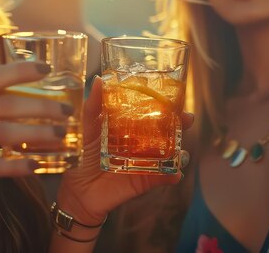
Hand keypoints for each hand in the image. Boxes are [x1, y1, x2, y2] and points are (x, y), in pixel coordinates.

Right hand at [0, 62, 69, 232]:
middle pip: (2, 105)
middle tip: (66, 110)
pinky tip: (35, 165)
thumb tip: (13, 90)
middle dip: (40, 106)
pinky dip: (16, 165)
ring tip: (60, 136)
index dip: (20, 71)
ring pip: (1, 133)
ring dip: (36, 134)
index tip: (48, 69)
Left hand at [56, 77, 193, 223]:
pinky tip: (175, 174)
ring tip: (181, 150)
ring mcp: (149, 162)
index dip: (167, 105)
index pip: (154, 113)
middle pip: (169, 131)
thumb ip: (93, 107)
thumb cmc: (87, 155)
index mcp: (133, 127)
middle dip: (182, 124)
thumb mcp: (89, 128)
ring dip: (182, 151)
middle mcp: (145, 143)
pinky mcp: (148, 180)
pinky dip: (173, 175)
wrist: (81, 188)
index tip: (175, 97)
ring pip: (172, 154)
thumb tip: (98, 80)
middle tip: (186, 118)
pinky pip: (165, 177)